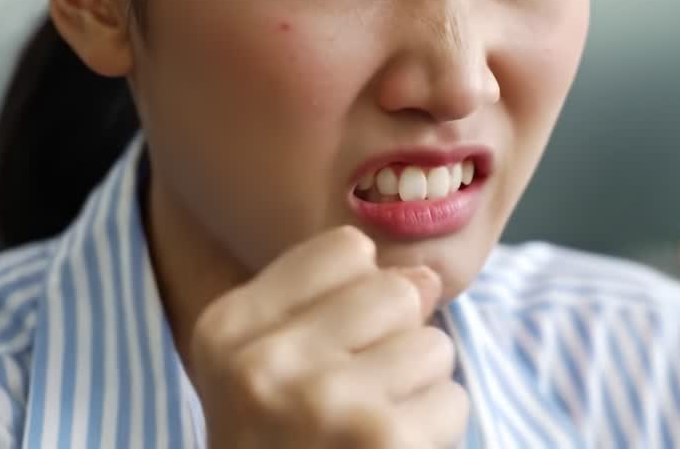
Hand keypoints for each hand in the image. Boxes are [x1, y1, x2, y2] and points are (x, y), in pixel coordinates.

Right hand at [189, 226, 468, 448]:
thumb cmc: (281, 445)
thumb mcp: (271, 366)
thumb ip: (340, 303)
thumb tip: (427, 278)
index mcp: (226, 330)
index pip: (347, 250)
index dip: (356, 300)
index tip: (327, 352)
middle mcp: (263, 363)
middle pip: (395, 291)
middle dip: (394, 342)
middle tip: (350, 404)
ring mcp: (323, 404)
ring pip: (432, 345)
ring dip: (417, 392)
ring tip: (369, 433)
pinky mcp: (382, 441)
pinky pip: (452, 399)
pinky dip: (435, 433)